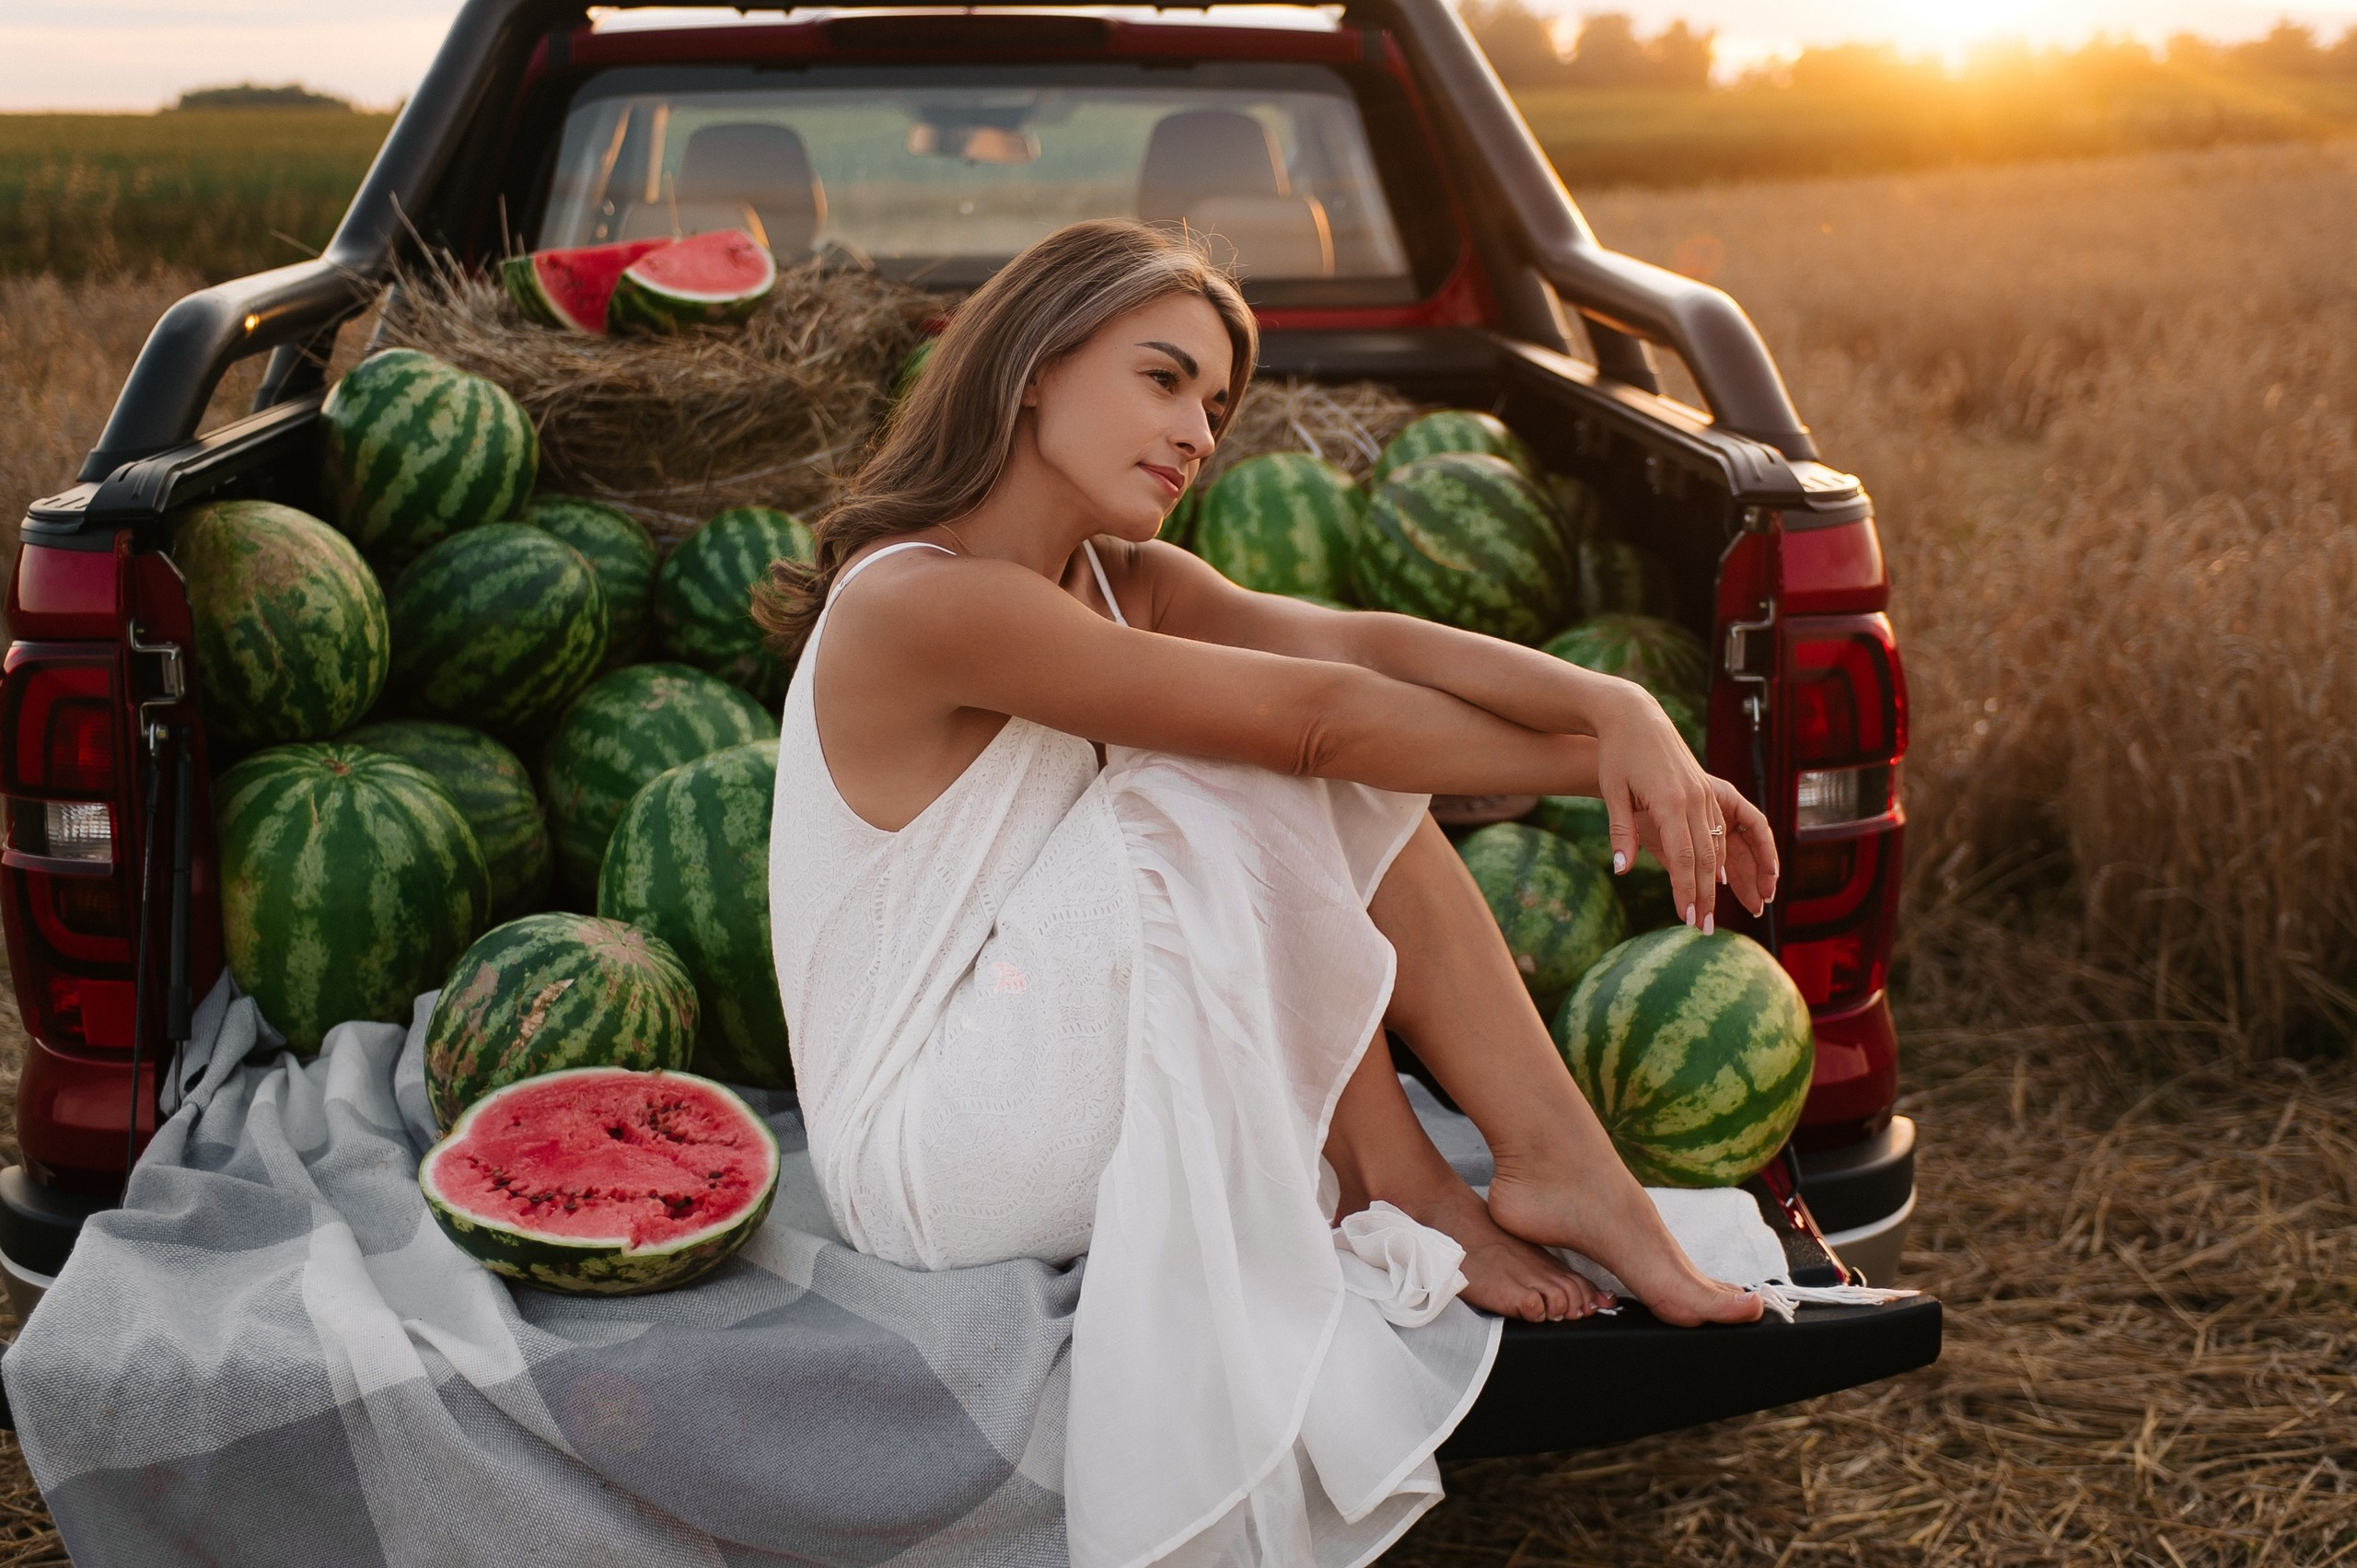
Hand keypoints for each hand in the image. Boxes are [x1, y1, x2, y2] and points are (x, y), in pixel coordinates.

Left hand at [1592, 686, 1767, 931]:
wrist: (1634, 715)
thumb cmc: (1616, 753)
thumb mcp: (1613, 792)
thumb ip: (1621, 832)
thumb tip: (1621, 870)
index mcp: (1671, 800)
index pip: (1683, 857)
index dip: (1686, 891)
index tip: (1686, 919)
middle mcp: (1694, 799)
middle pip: (1704, 858)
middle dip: (1704, 896)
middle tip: (1702, 928)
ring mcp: (1703, 793)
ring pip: (1716, 846)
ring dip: (1714, 882)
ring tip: (1710, 912)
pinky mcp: (1705, 789)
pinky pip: (1717, 831)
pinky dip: (1718, 857)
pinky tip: (1718, 879)